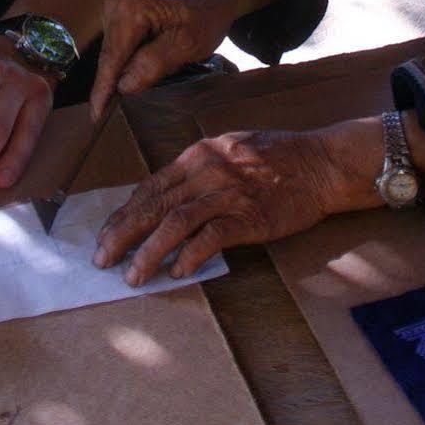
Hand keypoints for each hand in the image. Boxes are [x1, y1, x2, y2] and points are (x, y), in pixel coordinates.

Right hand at [89, 0, 238, 118]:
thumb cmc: (206, 17)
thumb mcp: (186, 45)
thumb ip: (153, 64)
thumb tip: (123, 86)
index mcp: (131, 9)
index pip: (112, 58)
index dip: (103, 90)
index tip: (96, 117)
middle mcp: (116, 6)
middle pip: (110, 58)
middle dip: (118, 83)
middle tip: (136, 100)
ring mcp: (115, 11)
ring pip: (113, 57)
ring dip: (127, 73)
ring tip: (155, 74)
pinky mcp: (119, 18)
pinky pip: (119, 50)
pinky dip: (130, 64)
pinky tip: (147, 68)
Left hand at [93, 121, 377, 285]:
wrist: (321, 163)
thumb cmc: (280, 157)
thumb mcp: (231, 149)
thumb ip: (200, 170)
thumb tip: (169, 197)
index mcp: (200, 154)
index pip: (151, 187)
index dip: (124, 214)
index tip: (106, 235)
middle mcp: (208, 170)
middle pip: (154, 205)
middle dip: (123, 234)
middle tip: (103, 259)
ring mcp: (229, 193)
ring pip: (176, 222)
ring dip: (149, 251)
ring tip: (133, 274)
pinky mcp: (250, 216)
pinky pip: (212, 237)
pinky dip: (190, 255)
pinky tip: (177, 272)